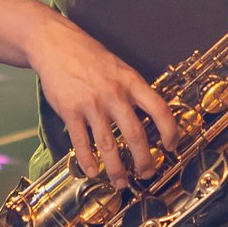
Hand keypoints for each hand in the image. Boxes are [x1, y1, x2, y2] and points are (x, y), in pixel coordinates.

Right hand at [26, 15, 182, 187]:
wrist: (55, 44)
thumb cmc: (89, 56)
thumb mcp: (119, 67)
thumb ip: (133, 90)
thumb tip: (150, 117)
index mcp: (131, 81)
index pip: (159, 109)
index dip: (170, 131)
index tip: (172, 146)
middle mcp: (114, 93)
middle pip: (135, 134)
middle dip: (143, 160)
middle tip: (146, 174)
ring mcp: (91, 103)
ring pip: (109, 144)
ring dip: (116, 168)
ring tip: (120, 182)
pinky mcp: (70, 110)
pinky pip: (81, 142)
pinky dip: (88, 160)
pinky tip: (92, 171)